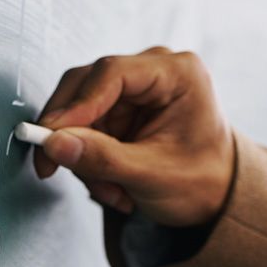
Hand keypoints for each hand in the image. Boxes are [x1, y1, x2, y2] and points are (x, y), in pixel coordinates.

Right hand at [33, 47, 234, 227]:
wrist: (216, 196)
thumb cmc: (202, 181)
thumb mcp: (153, 175)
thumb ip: (102, 159)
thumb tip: (53, 145)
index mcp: (177, 73)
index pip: (111, 73)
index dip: (75, 105)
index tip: (51, 137)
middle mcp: (152, 71)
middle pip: (84, 85)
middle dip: (69, 132)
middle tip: (51, 167)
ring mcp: (132, 89)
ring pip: (76, 110)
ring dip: (80, 155)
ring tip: (109, 190)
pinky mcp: (117, 108)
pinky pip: (80, 127)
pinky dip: (86, 159)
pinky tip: (110, 183)